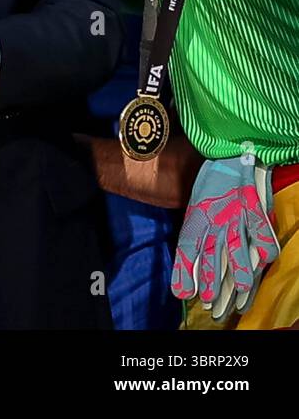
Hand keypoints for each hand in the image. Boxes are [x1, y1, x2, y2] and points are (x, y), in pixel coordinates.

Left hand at [172, 157, 278, 318]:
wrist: (225, 152)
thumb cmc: (210, 184)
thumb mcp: (196, 207)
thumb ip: (196, 232)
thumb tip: (191, 258)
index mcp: (195, 217)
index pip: (186, 247)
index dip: (183, 270)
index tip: (182, 293)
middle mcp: (213, 217)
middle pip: (211, 251)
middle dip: (211, 277)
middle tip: (210, 298)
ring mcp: (234, 212)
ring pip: (236, 244)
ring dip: (240, 267)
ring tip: (243, 287)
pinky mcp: (252, 206)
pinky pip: (260, 228)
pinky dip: (265, 243)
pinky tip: (267, 258)